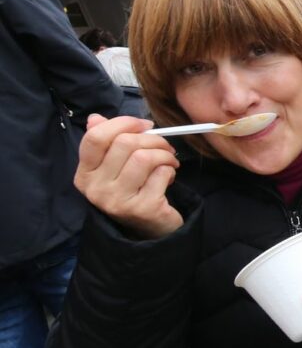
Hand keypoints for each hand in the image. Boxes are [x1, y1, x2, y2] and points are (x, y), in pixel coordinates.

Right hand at [74, 114, 182, 237]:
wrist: (150, 228)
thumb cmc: (134, 190)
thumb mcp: (115, 166)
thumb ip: (106, 142)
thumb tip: (96, 118)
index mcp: (85, 174)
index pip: (96, 137)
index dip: (123, 123)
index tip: (144, 125)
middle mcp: (96, 189)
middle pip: (125, 143)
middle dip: (153, 139)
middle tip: (165, 146)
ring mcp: (117, 201)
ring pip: (144, 157)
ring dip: (164, 155)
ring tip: (169, 161)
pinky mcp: (142, 209)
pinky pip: (161, 174)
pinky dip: (170, 170)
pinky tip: (168, 177)